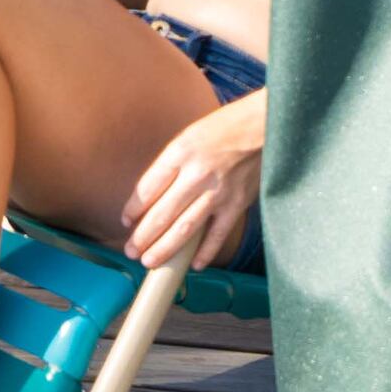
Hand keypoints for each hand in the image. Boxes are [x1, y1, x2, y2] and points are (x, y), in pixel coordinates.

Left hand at [118, 93, 266, 271]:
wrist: (264, 126)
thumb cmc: (223, 129)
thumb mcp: (188, 137)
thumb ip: (171, 165)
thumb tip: (151, 197)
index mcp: (180, 153)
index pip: (148, 188)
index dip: (134, 209)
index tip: (126, 222)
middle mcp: (196, 174)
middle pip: (162, 213)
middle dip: (143, 236)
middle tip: (131, 251)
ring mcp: (218, 192)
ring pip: (185, 229)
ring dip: (165, 248)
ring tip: (150, 261)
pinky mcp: (237, 204)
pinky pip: (217, 234)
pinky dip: (205, 252)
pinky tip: (194, 265)